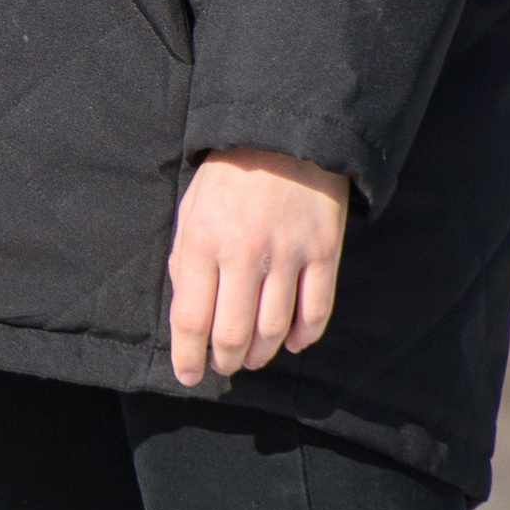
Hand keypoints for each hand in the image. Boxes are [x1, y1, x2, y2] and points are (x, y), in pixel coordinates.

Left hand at [166, 150, 350, 386]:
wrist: (287, 134)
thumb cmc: (229, 176)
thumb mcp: (191, 210)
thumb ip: (185, 261)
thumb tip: (189, 314)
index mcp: (203, 241)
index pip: (191, 319)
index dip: (187, 357)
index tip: (189, 376)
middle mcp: (244, 253)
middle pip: (233, 334)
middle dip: (226, 362)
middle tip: (224, 366)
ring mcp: (288, 254)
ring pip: (274, 330)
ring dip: (261, 355)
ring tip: (252, 358)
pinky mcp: (324, 252)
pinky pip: (316, 312)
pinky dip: (303, 337)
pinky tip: (290, 342)